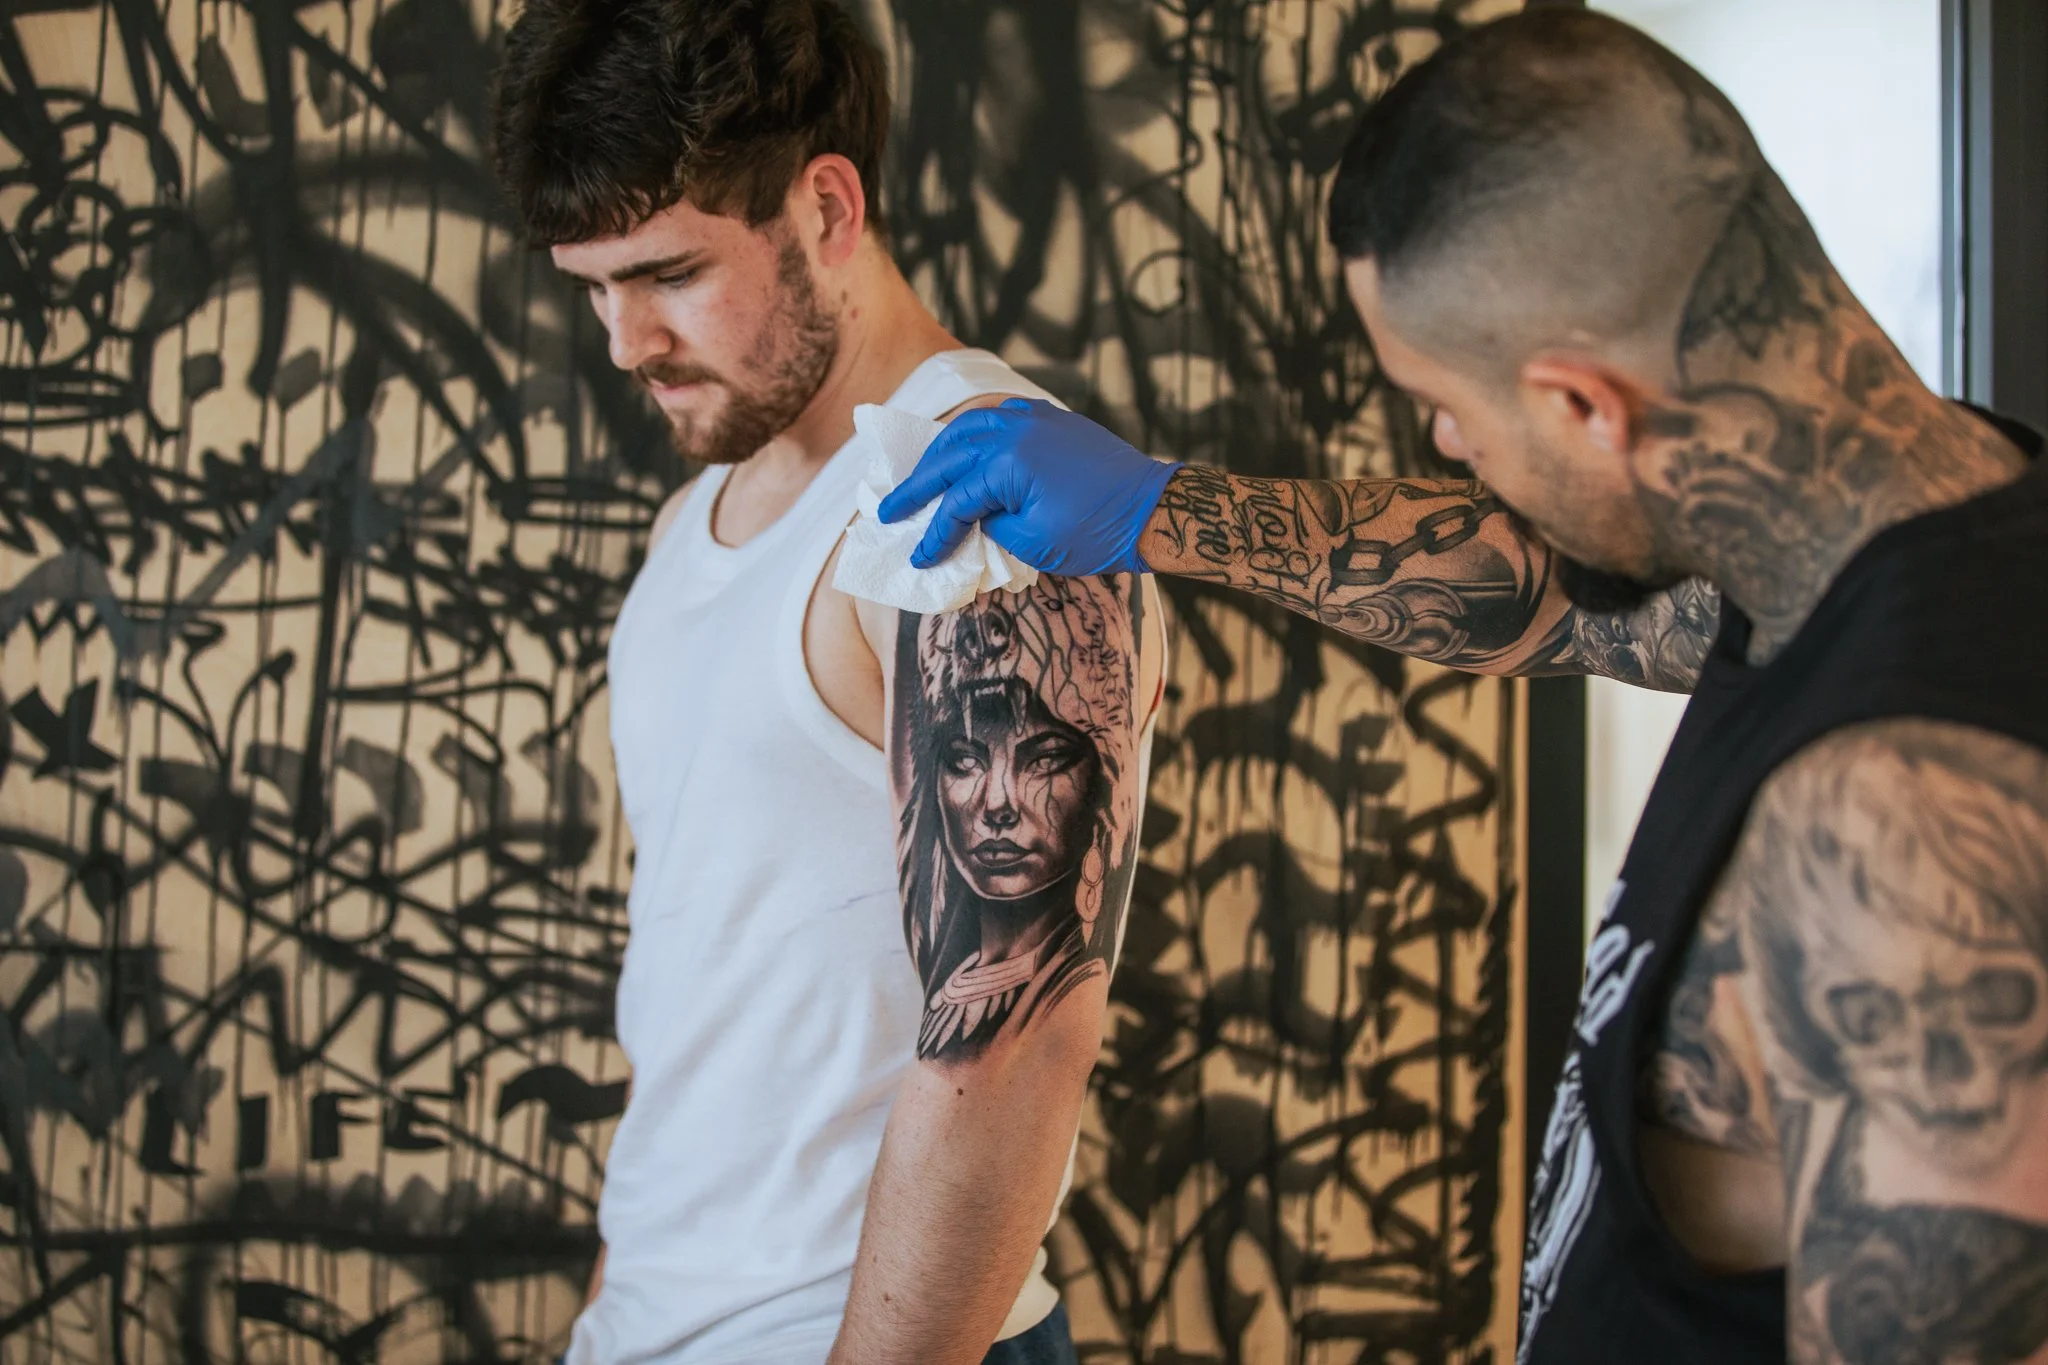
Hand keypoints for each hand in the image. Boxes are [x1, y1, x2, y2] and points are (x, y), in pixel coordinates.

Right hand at [877, 398, 1180, 576]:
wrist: (1151, 509)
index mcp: (1008, 463)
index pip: (957, 501)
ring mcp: (1034, 419)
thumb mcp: (1033, 543)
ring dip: (940, 450)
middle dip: (917, 485)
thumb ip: (991, 528)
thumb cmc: (1096, 533)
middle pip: (949, 456)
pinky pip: (999, 414)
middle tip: (888, 509)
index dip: (935, 533)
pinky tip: (963, 445)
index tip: (920, 557)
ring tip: (920, 475)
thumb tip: (971, 523)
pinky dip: (974, 429)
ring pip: (970, 425)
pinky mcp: (1050, 419)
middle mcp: (1015, 431)